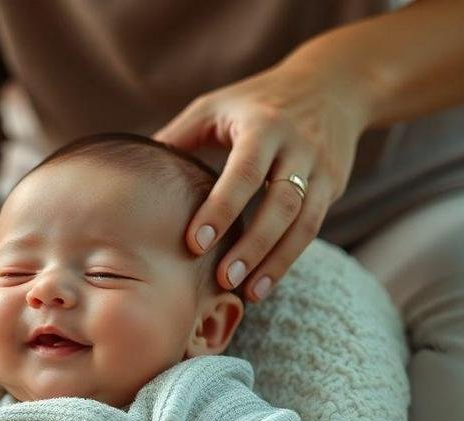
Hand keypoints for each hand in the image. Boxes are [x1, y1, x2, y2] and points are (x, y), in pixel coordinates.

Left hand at [153, 60, 370, 302]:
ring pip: (303, 222)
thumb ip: (178, 137)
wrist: (331, 86)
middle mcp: (297, 146)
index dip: (221, 209)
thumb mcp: (215, 106)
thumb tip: (131, 171)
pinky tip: (263, 284)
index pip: (245, 171)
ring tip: (245, 292)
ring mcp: (319, 168)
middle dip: (252, 244)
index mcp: (263, 125)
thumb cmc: (256, 101)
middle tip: (221, 280)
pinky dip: (287, 259)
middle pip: (281, 201)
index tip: (194, 243)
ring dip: (274, 261)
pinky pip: (313, 228)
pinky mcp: (332, 186)